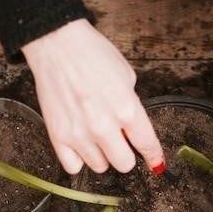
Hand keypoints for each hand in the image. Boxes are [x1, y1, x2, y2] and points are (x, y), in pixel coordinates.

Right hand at [22, 19, 164, 174]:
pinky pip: (73, 166)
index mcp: (126, 109)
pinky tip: (80, 144)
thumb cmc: (91, 54)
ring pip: (99, 167)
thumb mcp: (126, 77)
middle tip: (119, 142)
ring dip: (102, 156)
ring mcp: (79, 134)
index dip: (153, 157)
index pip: (147, 144)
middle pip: (124, 164)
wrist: (57, 44)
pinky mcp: (58, 136)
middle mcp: (104, 126)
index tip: (155, 163)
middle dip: (125, 154)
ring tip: (96, 137)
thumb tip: (131, 130)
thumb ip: (132, 107)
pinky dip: (78, 159)